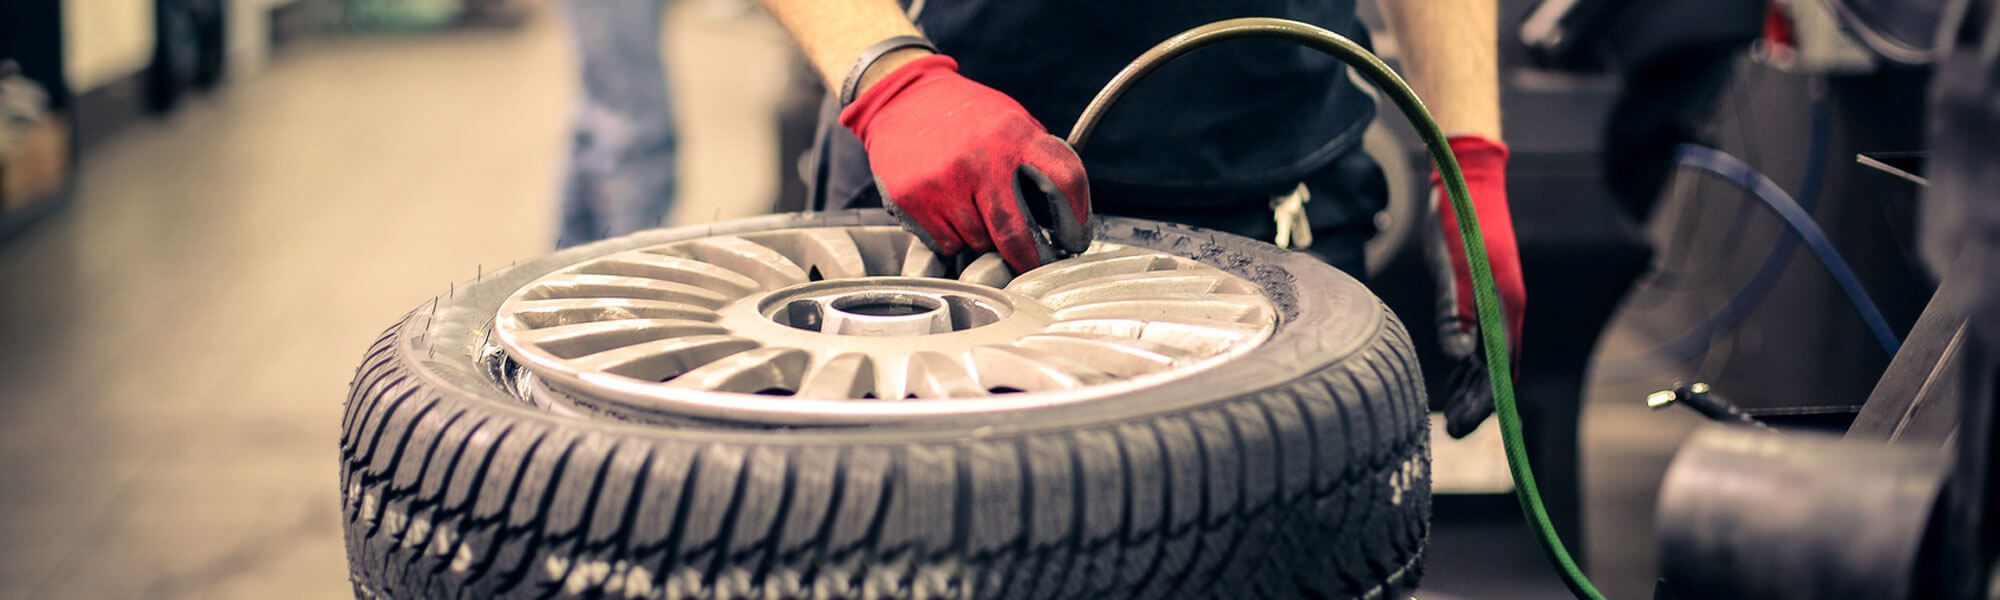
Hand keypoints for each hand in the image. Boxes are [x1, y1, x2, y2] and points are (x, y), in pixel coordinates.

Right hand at [840, 54, 1091, 271]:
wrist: (903, 99)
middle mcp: (978, 160)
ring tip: (975, 210)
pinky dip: (954, 238)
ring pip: (980, 244)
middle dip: (1031, 260)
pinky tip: (948, 209)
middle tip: (1036, 265)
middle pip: (1017, 235)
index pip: (1064, 181)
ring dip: (985, 241)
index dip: (1077, 219)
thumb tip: (1067, 211)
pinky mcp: (912, 201)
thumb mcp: (1010, 119)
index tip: (1076, 239)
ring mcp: (942, 183)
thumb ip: (1037, 158)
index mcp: (1012, 135)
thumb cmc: (965, 115)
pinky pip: (948, 244)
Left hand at [1426, 135, 1524, 437]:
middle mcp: (1505, 310)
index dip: (1485, 403)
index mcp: (1504, 307)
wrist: (1467, 183)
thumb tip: (1460, 355)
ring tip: (1454, 417)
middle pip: (1497, 369)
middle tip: (1454, 433)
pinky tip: (1456, 378)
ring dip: (1473, 387)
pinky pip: (1481, 341)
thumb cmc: (1458, 222)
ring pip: (1489, 358)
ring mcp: (1496, 304)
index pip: (1500, 368)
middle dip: (1478, 404)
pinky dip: (1470, 364)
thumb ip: (1455, 311)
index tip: (1466, 427)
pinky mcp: (1482, 296)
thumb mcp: (1451, 267)